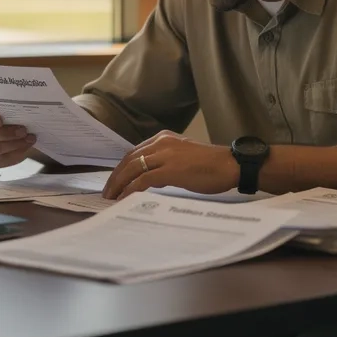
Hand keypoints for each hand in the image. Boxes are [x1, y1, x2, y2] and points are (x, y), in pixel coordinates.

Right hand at [0, 107, 36, 167]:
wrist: (16, 130)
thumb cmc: (10, 116)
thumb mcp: (9, 108)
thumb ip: (11, 106)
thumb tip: (26, 101)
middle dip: (6, 133)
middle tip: (23, 130)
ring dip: (14, 144)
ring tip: (29, 138)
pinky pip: (1, 160)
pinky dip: (16, 154)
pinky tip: (26, 147)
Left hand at [102, 131, 237, 199]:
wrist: (230, 165)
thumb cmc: (211, 165)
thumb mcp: (182, 157)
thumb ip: (165, 163)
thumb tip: (149, 178)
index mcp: (163, 138)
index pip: (134, 153)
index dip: (121, 168)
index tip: (114, 182)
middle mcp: (161, 143)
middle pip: (129, 160)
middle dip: (115, 177)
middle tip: (106, 192)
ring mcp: (165, 155)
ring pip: (132, 168)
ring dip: (119, 184)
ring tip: (111, 198)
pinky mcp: (170, 169)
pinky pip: (143, 180)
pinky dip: (131, 189)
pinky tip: (124, 198)